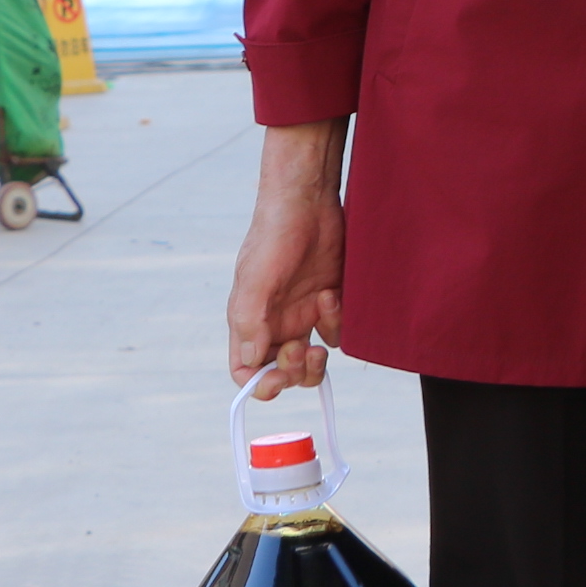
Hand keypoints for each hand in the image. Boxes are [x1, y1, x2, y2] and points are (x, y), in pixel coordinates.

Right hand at [228, 121, 348, 391]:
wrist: (309, 203)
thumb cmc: (273, 236)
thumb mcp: (255, 281)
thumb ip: (251, 323)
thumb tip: (250, 364)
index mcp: (250, 323)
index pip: (247, 370)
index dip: (262, 383)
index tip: (279, 377)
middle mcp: (275, 324)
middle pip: (284, 372)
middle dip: (297, 370)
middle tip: (305, 349)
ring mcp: (303, 314)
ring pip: (314, 359)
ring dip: (321, 348)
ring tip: (323, 307)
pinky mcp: (330, 302)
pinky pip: (338, 333)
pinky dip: (339, 321)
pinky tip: (332, 293)